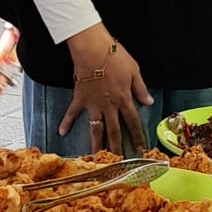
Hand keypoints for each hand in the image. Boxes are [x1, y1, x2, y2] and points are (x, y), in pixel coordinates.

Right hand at [62, 28, 152, 152]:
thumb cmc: (115, 57)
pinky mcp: (80, 98)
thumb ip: (141, 89)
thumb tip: (149, 102)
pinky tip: (62, 132)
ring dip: (96, 144)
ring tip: (96, 157)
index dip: (138, 137)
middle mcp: (109, 106)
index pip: (133, 122)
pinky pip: (72, 113)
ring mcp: (93, 104)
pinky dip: (66, 122)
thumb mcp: (134, 70)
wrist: (93, 49)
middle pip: (114, 131)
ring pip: (95, 128)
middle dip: (118, 148)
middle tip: (119, 161)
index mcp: (124, 99)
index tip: (142, 149)